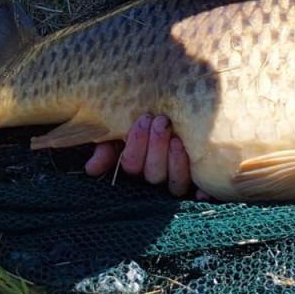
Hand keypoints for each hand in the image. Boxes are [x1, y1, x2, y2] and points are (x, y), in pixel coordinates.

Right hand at [85, 112, 215, 198]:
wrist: (183, 102)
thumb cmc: (153, 115)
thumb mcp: (126, 124)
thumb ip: (108, 144)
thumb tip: (92, 169)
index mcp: (139, 163)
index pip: (132, 165)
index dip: (136, 145)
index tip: (143, 120)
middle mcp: (159, 175)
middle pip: (153, 174)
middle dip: (156, 148)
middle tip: (161, 121)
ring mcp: (180, 179)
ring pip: (175, 183)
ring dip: (175, 162)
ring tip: (177, 138)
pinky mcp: (203, 181)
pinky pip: (203, 191)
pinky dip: (202, 191)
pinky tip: (202, 189)